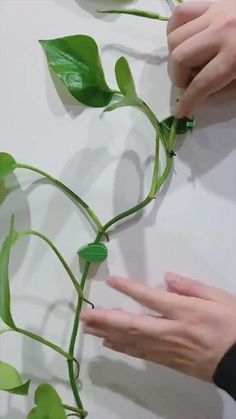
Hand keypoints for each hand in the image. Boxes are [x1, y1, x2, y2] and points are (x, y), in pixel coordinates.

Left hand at [81, 273, 235, 381]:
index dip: (129, 289)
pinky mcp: (168, 361)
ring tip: (88, 327)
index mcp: (185, 312)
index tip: (111, 281)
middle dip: (107, 319)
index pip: (150, 298)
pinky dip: (123, 347)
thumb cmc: (231, 324)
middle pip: (133, 325)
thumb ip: (191, 287)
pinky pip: (141, 353)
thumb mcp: (218, 298)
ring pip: (132, 341)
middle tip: (85, 315)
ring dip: (108, 333)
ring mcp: (168, 349)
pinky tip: (110, 342)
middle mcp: (171, 331)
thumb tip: (166, 278)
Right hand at [167, 0, 235, 117]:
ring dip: (175, 56)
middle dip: (178, 77)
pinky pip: (181, 13)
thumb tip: (199, 93)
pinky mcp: (212, 2)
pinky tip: (183, 41)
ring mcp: (214, 13)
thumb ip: (223, 86)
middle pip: (180, 58)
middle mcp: (220, 33)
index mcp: (234, 56)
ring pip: (174, 38)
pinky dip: (175, 30)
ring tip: (187, 63)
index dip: (187, 102)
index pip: (201, 84)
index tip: (180, 112)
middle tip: (187, 83)